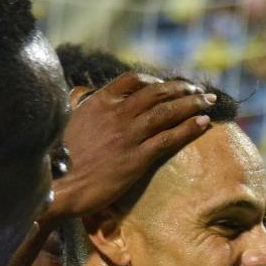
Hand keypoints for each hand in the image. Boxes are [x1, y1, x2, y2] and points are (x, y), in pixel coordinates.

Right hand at [46, 73, 216, 224]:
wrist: (57, 185)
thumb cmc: (56, 160)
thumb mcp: (66, 124)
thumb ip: (83, 112)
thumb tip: (84, 105)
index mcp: (99, 103)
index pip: (131, 80)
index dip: (153, 80)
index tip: (165, 83)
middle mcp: (117, 114)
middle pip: (157, 92)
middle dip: (182, 88)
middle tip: (199, 89)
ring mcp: (129, 135)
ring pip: (168, 111)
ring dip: (192, 103)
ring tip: (208, 101)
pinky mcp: (137, 158)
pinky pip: (169, 138)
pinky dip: (189, 127)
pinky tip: (204, 123)